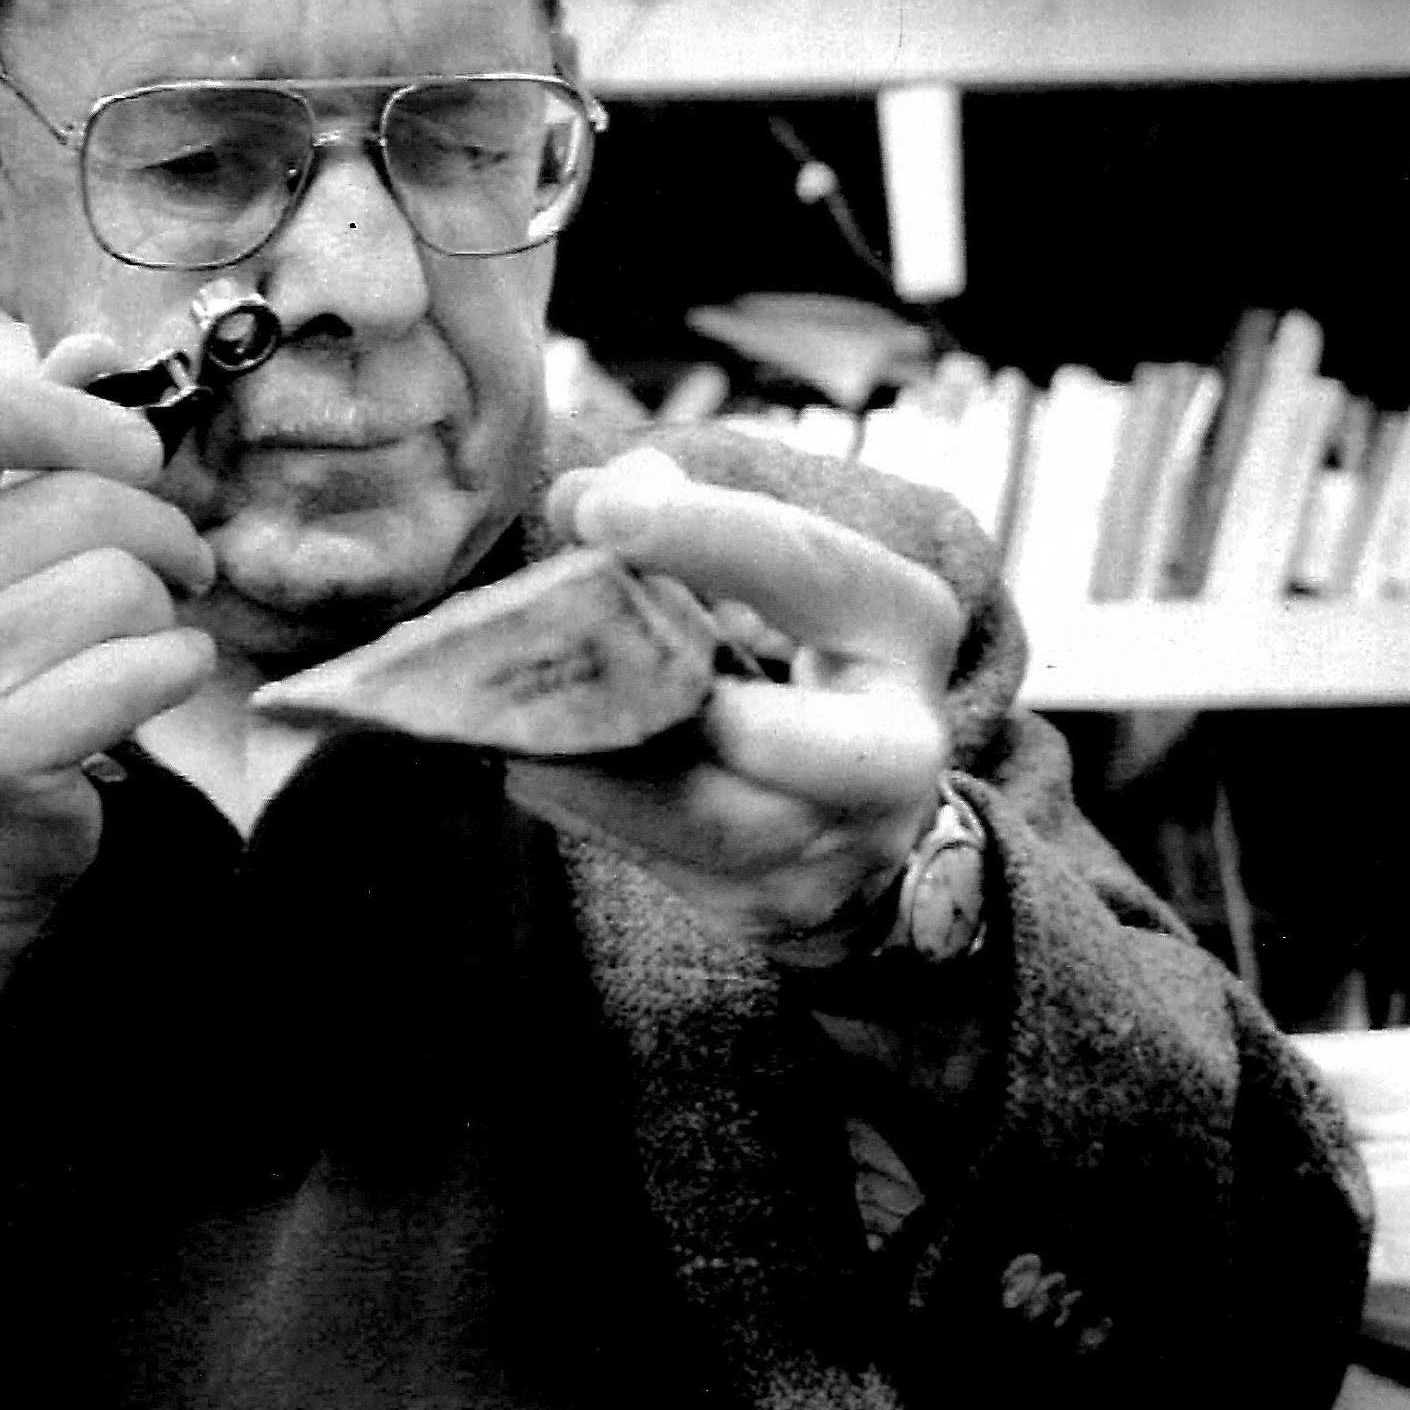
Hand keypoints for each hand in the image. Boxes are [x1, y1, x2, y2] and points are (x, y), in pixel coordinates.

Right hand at [0, 338, 219, 1253]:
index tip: (140, 452)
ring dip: (166, 616)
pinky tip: (147, 692)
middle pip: (92, 505)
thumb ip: (39, 443)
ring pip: (125, 586)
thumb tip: (98, 344)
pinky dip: (174, 673)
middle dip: (162, 539)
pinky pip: (144, 667)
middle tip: (170, 576)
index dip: (80, 416)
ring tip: (138, 645)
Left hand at [509, 447, 964, 966]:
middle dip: (679, 699)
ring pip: (701, 823)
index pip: (806, 565)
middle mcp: (893, 751)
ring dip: (591, 767)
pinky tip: (526, 761)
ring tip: (508, 719)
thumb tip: (580, 502)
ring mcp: (835, 848)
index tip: (594, 508)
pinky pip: (658, 861)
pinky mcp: (766, 907)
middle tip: (570, 649)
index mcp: (901, 627)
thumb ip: (684, 525)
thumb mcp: (774, 575)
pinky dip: (584, 806)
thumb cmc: (798, 659)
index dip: (700, 532)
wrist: (863, 814)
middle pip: (784, 736)